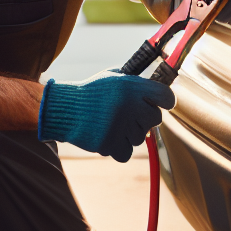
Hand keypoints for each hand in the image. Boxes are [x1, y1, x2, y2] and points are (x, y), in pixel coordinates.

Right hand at [38, 69, 174, 162]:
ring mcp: (120, 126)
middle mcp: (129, 106)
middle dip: (144, 118)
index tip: (159, 103)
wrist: (64, 108)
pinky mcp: (110, 144)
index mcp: (131, 86)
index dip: (164, 101)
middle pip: (155, 119)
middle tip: (128, 115)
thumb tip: (159, 89)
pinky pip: (127, 152)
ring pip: (141, 138)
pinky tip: (108, 137)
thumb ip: (136, 83)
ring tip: (110, 124)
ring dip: (129, 134)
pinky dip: (119, 148)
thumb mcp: (113, 77)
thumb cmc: (90, 92)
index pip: (166, 97)